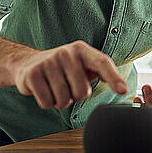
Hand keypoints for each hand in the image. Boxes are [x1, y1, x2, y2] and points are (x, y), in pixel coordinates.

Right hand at [10, 40, 127, 108]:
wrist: (28, 63)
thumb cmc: (63, 67)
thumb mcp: (83, 64)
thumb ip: (102, 72)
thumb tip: (124, 88)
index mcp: (82, 50)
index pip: (102, 62)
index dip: (114, 77)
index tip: (123, 90)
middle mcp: (66, 53)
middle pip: (82, 91)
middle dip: (76, 96)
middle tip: (68, 86)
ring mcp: (48, 62)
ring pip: (64, 100)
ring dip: (61, 101)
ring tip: (55, 88)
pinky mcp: (32, 75)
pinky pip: (47, 102)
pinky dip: (47, 102)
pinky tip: (44, 90)